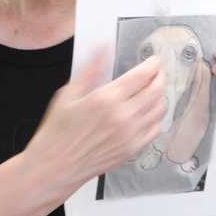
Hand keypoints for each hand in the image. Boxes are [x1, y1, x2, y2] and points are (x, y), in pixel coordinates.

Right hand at [25, 49, 166, 197]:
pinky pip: (155, 129)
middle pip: (156, 90)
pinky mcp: (132, 149)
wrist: (55, 167)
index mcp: (107, 98)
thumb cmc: (57, 133)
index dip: (153, 64)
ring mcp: (130, 135)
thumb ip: (90, 69)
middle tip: (157, 73)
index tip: (154, 60)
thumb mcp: (68, 94)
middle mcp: (123, 116)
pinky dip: (156, 118)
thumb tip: (103, 47)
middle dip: (160, 77)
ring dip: (160, 96)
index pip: (142, 75)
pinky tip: (148, 113)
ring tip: (154, 91)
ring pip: (160, 109)